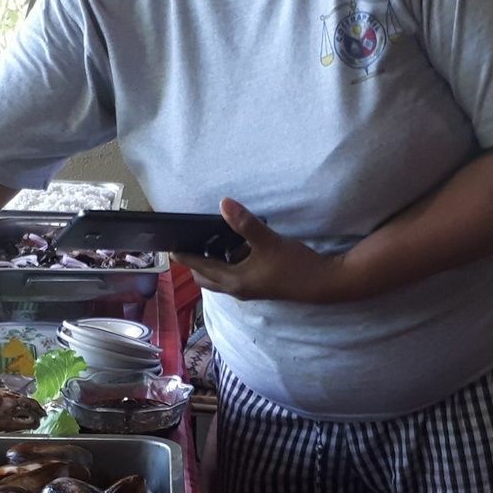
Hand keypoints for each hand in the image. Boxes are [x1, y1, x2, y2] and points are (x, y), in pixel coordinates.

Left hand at [175, 198, 357, 303]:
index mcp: (234, 280)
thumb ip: (245, 223)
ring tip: (208, 241)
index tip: (169, 246)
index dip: (184, 256)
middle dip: (194, 262)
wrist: (324, 283)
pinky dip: (228, 263)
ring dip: (212, 263)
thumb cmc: (294, 266)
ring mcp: (249, 288)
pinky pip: (234, 274)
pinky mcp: (260, 284)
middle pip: (206, 277)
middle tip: (188, 241)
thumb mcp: (269, 242)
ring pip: (221, 277)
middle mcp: (237, 288)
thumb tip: (223, 204)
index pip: (200, 267)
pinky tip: (235, 246)